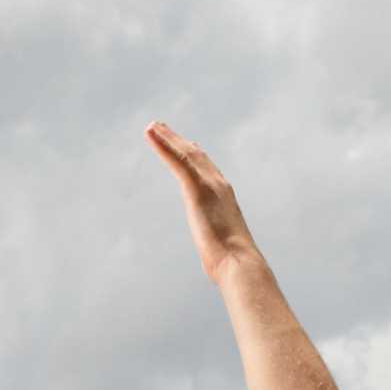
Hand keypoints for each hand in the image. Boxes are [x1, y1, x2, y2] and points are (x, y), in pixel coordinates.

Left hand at [145, 122, 260, 277]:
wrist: (239, 263)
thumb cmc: (232, 263)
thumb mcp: (223, 249)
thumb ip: (218, 245)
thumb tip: (218, 261)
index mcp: (224, 198)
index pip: (208, 170)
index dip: (195, 156)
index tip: (186, 144)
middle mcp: (219, 185)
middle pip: (196, 156)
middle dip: (178, 140)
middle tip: (162, 128)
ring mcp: (209, 184)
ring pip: (185, 153)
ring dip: (168, 137)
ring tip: (152, 126)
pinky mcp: (197, 188)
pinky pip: (177, 160)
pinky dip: (163, 145)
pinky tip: (152, 134)